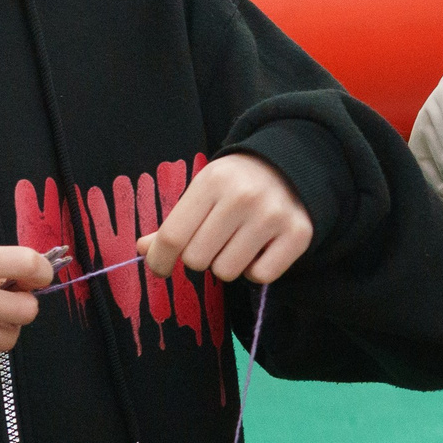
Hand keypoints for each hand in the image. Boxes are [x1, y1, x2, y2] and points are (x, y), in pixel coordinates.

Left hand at [140, 154, 310, 284]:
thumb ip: (173, 223)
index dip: (159, 260)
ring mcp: (273, 216)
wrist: (290, 166)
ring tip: (238, 243)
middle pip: (197, 259)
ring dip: (227, 264)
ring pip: (227, 272)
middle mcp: (243, 197)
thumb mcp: (202, 192)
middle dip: (200, 257)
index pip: (172, 237)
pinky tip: (260, 249)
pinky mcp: (298, 234)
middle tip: (213, 241)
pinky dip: (256, 270)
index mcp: (212, 181)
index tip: (161, 268)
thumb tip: (143, 250)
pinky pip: (260, 276)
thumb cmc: (235, 184)